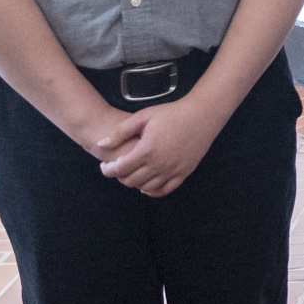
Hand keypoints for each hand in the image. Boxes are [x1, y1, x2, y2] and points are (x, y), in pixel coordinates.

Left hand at [96, 93, 227, 197]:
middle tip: (119, 167)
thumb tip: (101, 144)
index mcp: (146, 150)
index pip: (119, 169)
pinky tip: (147, 184)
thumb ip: (120, 132)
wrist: (201, 115)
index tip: (105, 166)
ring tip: (134, 172)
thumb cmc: (172, 113)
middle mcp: (159, 164)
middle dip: (120, 176)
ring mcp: (172, 171)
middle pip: (130, 181)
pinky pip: (164, 190)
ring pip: (146, 187)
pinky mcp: (184, 173)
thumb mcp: (143, 117)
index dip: (108, 170)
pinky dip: (152, 191)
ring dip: (135, 183)